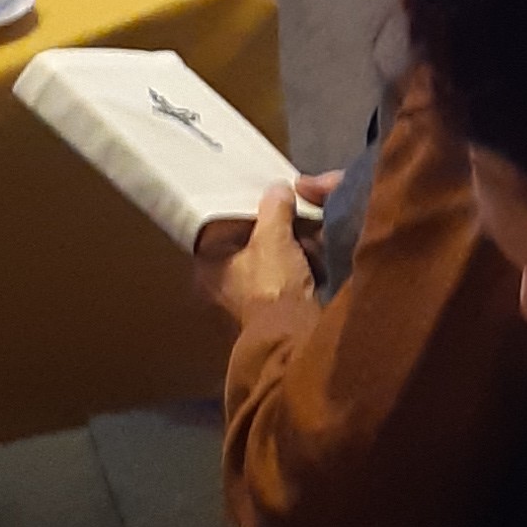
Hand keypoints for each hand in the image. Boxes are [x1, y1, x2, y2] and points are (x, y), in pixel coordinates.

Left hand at [198, 180, 323, 336]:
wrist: (297, 339)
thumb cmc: (272, 285)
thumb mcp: (273, 238)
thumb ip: (274, 208)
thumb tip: (278, 188)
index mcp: (207, 269)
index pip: (221, 231)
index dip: (248, 215)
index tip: (271, 203)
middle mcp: (220, 289)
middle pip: (252, 247)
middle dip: (280, 234)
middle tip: (299, 220)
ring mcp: (246, 305)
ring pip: (272, 264)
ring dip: (295, 252)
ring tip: (315, 239)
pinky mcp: (272, 317)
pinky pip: (286, 282)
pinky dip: (302, 271)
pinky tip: (320, 261)